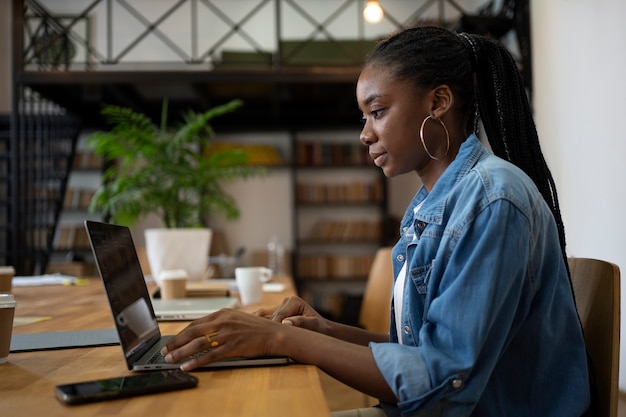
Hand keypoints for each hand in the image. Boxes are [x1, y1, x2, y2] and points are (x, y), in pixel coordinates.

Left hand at [160, 308, 284, 370]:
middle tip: (165, 351)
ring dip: (181, 352)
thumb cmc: (256, 328)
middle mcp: (223, 322)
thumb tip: (201, 331)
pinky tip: (188, 366)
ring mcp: (228, 334)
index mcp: (222, 313)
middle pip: (193, 332)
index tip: (171, 341)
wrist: (275, 333)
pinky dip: (196, 362)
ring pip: (198, 344)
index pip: (195, 323)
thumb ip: (220, 322)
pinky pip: (210, 355)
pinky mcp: (233, 347)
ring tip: (171, 359)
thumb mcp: (236, 318)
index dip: (180, 334)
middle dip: (176, 342)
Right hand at [254, 296, 329, 334]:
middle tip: (251, 336)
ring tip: (246, 333)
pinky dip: (256, 325)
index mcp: (294, 301)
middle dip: (261, 326)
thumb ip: (301, 322)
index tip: (267, 337)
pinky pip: (263, 318)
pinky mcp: (275, 314)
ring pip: (262, 316)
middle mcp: (285, 302)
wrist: (321, 329)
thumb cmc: (319, 328)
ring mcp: (279, 307)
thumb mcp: (314, 325)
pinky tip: (248, 332)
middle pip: (269, 315)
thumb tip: (286, 322)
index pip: (279, 314)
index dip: (273, 326)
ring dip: (255, 324)